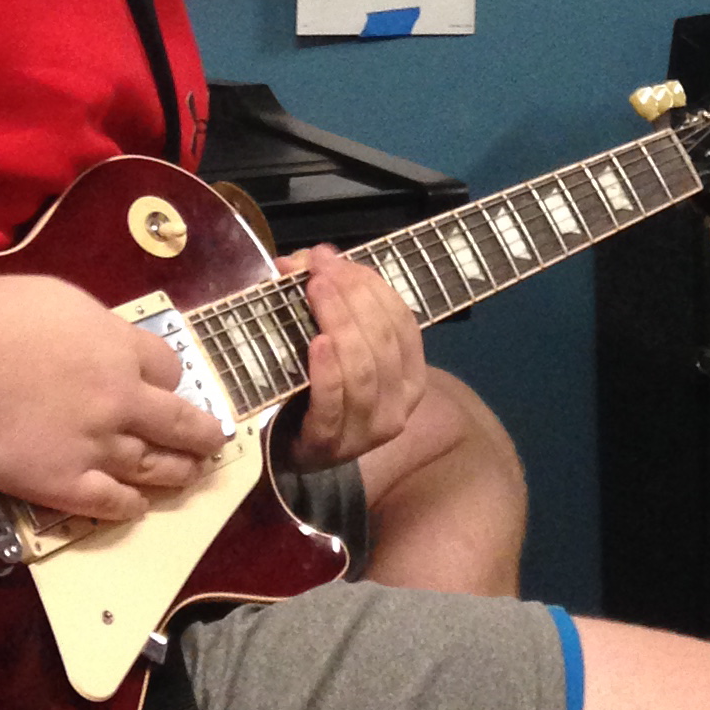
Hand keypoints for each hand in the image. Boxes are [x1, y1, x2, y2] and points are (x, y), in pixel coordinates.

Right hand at [0, 272, 226, 524]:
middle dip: (200, 436)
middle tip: (214, 444)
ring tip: (190, 476)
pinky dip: (129, 506)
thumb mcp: (61, 302)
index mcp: (120, 349)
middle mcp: (121, 399)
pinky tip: (137, 508)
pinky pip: (109, 502)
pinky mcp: (62, 483)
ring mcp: (96, 445)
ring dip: (176, 473)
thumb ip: (89, 331)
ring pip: (152, 466)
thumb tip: (92, 343)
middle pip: (178, 423)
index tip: (168, 388)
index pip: (167, 368)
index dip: (170, 381)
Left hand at [281, 241, 425, 468]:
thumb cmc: (324, 389)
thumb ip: (328, 297)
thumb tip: (310, 256)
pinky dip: (327, 371)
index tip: (334, 258)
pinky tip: (317, 343)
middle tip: (320, 270)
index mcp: (411, 375)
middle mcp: (400, 404)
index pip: (402, 322)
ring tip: (316, 291)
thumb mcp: (337, 342)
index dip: (371, 285)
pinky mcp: (331, 445)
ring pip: (363, 369)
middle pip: (382, 340)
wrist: (298, 453)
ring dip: (340, 322)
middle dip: (352, 297)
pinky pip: (334, 403)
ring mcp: (368, 428)